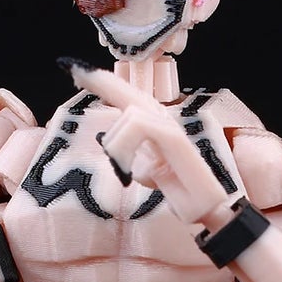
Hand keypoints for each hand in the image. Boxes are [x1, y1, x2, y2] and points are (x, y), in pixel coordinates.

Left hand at [64, 60, 228, 224]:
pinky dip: (126, 146)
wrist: (213, 214)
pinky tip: (129, 172)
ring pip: (131, 115)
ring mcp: (173, 132)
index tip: (77, 72)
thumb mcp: (152, 177)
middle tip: (69, 67)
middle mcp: (166, 125)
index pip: (131, 102)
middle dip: (101, 81)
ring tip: (126, 172)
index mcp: (157, 132)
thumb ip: (137, 161)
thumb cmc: (186, 196)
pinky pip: (142, 126)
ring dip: (117, 146)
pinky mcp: (178, 142)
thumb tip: (116, 150)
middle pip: (132, 94)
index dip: (107, 85)